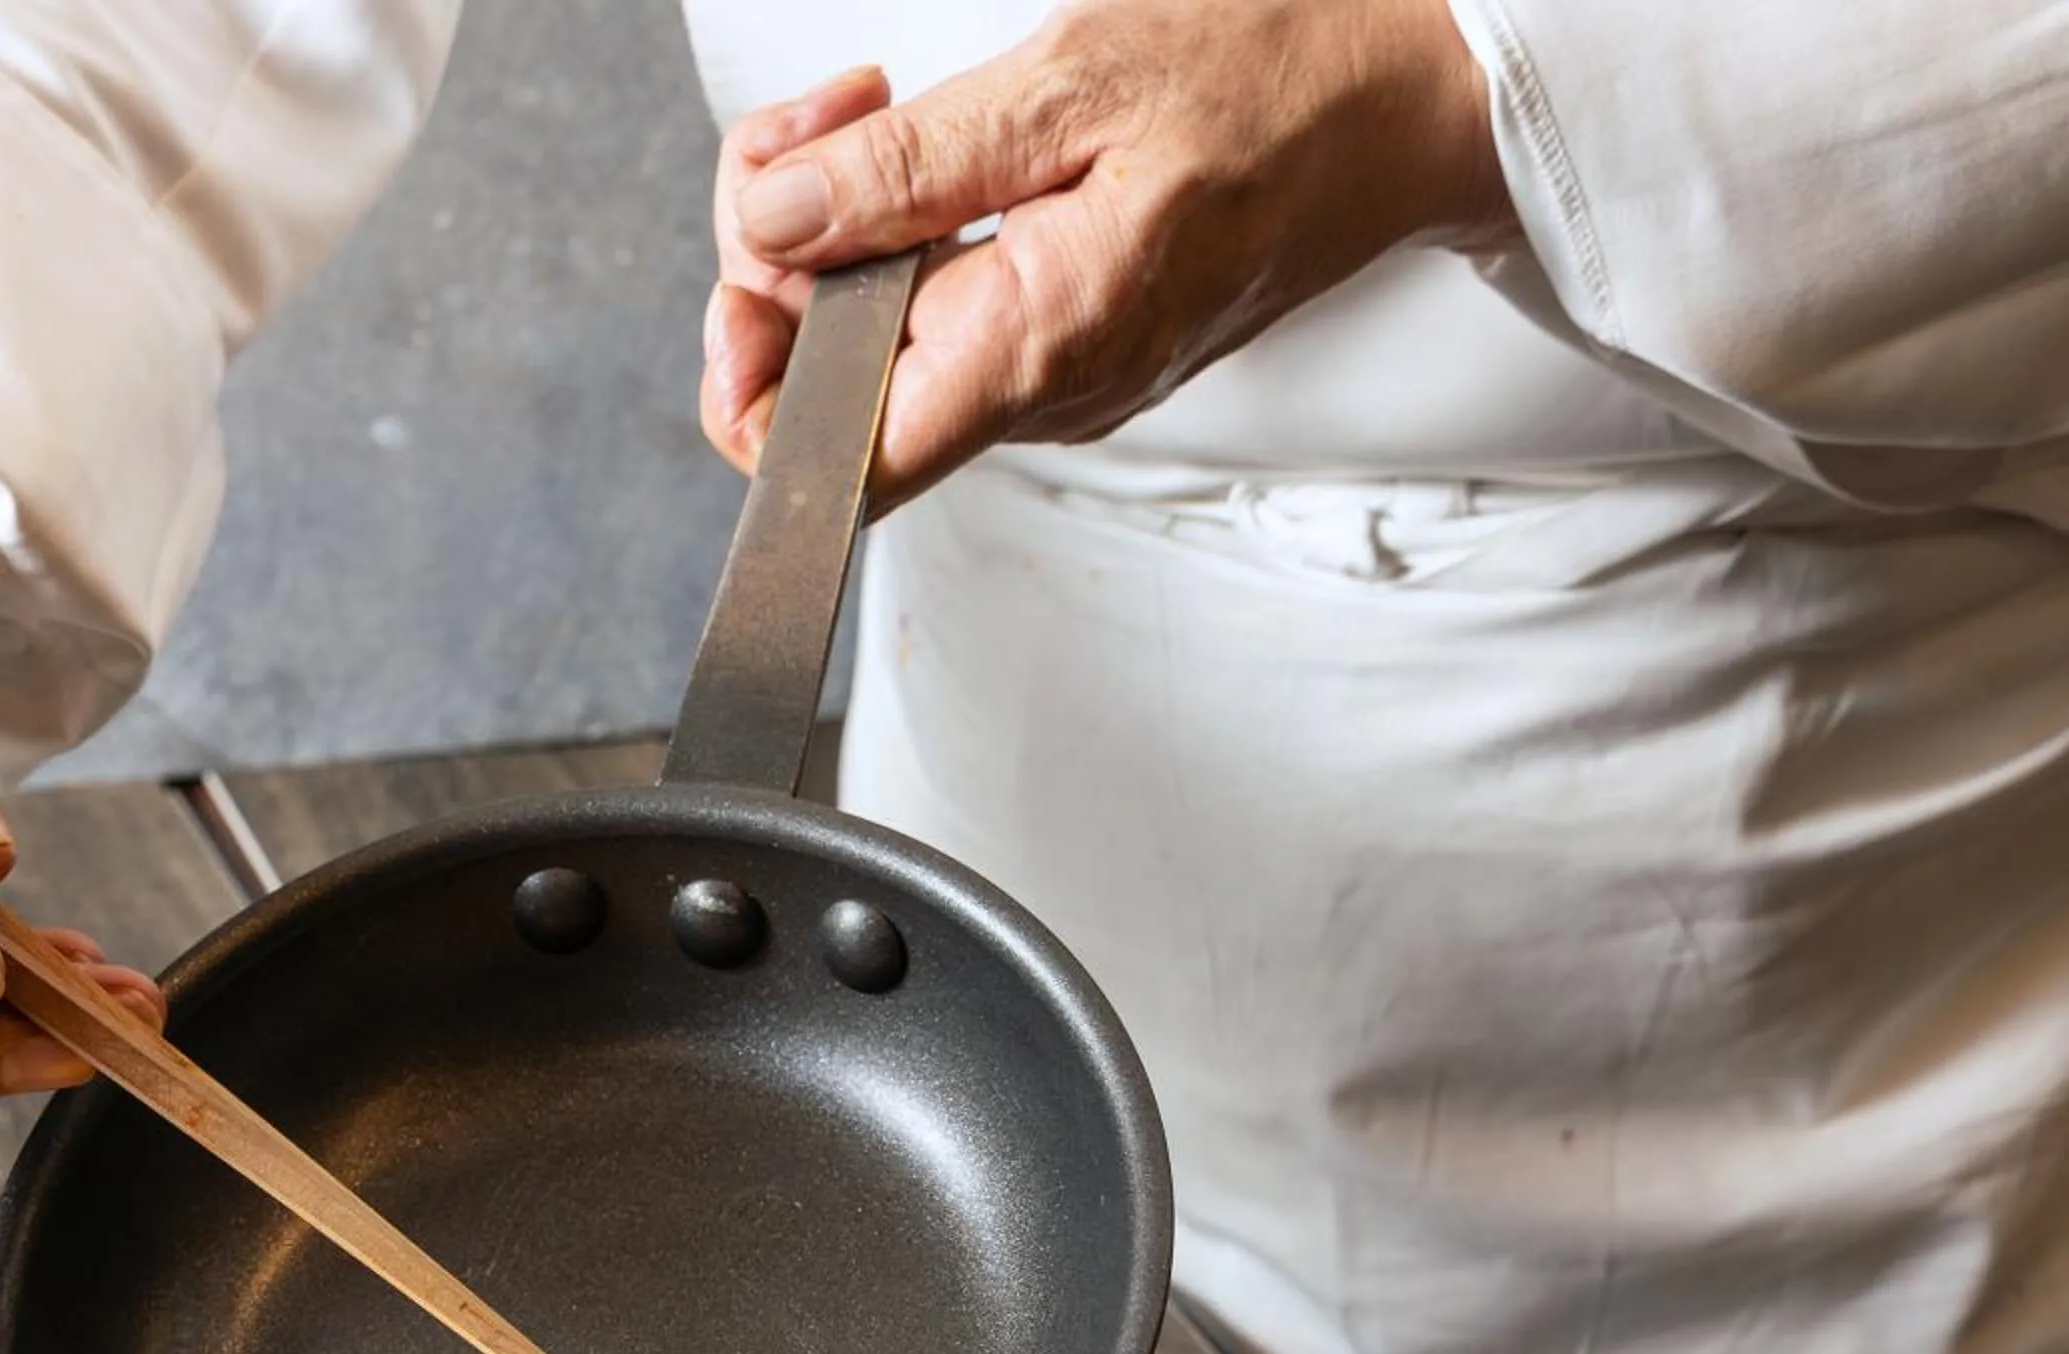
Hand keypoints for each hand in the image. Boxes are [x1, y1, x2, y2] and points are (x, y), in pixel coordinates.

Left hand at [699, 0, 1516, 504]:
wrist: (1405, 103)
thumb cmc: (1276, 83)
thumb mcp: (1072, 86)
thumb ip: (909, 172)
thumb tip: (774, 225)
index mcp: (1032, 350)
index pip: (839, 472)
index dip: (753, 399)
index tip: (747, 277)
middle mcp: (1039, 395)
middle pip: (830, 393)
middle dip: (777, 252)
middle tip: (820, 122)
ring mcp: (1051, 376)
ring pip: (872, 346)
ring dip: (832, 227)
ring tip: (870, 109)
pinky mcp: (1062, 339)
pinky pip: (932, 317)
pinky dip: (894, 233)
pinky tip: (922, 150)